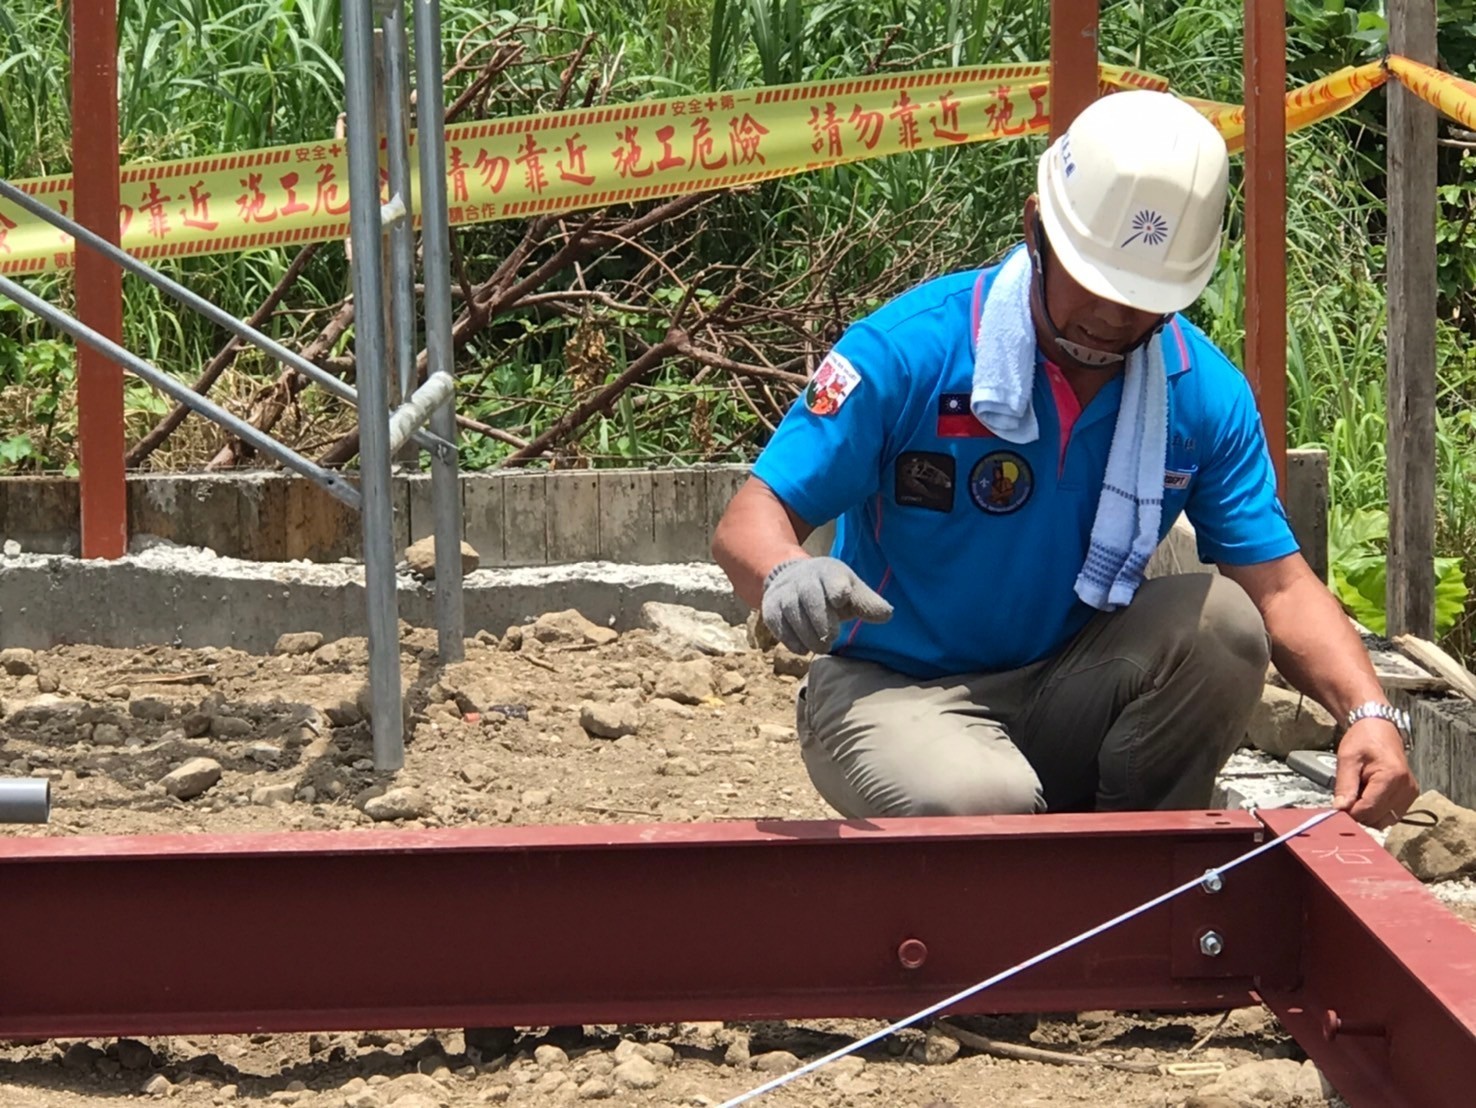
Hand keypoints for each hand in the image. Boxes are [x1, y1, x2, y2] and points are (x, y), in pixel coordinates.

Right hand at [761, 556, 892, 654]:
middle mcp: (804, 578)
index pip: (832, 577)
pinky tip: (803, 649)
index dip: (837, 587)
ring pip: (793, 613)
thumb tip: (887, 615)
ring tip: (822, 647)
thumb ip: (868, 603)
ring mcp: (785, 592)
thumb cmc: (832, 590)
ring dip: (808, 635)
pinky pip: (777, 624)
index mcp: (829, 572)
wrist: (793, 579)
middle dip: (821, 621)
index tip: (841, 598)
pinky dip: (790, 639)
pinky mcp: (770, 607)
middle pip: (811, 598)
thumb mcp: (851, 591)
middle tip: (831, 639)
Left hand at [1333, 718, 1419, 828]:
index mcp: (1392, 777)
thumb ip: (1344, 785)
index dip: (1350, 812)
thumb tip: (1340, 809)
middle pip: (1377, 818)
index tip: (1338, 806)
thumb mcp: (1347, 758)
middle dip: (1358, 813)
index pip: (1369, 810)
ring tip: (1360, 792)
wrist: (1380, 729)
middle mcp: (1406, 788)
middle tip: (1347, 796)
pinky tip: (1369, 795)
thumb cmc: (1363, 739)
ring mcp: (1410, 794)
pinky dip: (1377, 811)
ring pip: (1384, 820)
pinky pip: (1390, 815)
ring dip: (1368, 813)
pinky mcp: (1410, 797)